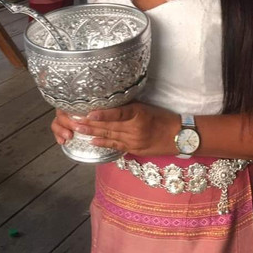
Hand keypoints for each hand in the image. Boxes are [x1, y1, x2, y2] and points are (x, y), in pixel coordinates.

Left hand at [51, 104, 179, 155]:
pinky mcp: (134, 149)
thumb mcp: (147, 107)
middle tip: (74, 121)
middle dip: (90, 124)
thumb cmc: (162, 117)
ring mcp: (134, 140)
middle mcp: (135, 128)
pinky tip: (92, 141)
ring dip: (93, 133)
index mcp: (139, 113)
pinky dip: (103, 143)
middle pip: (109, 126)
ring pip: (110, 136)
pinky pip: (116, 146)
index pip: (118, 113)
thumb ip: (130, 107)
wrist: (178, 135)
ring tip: (78, 130)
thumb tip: (110, 104)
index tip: (89, 113)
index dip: (103, 114)